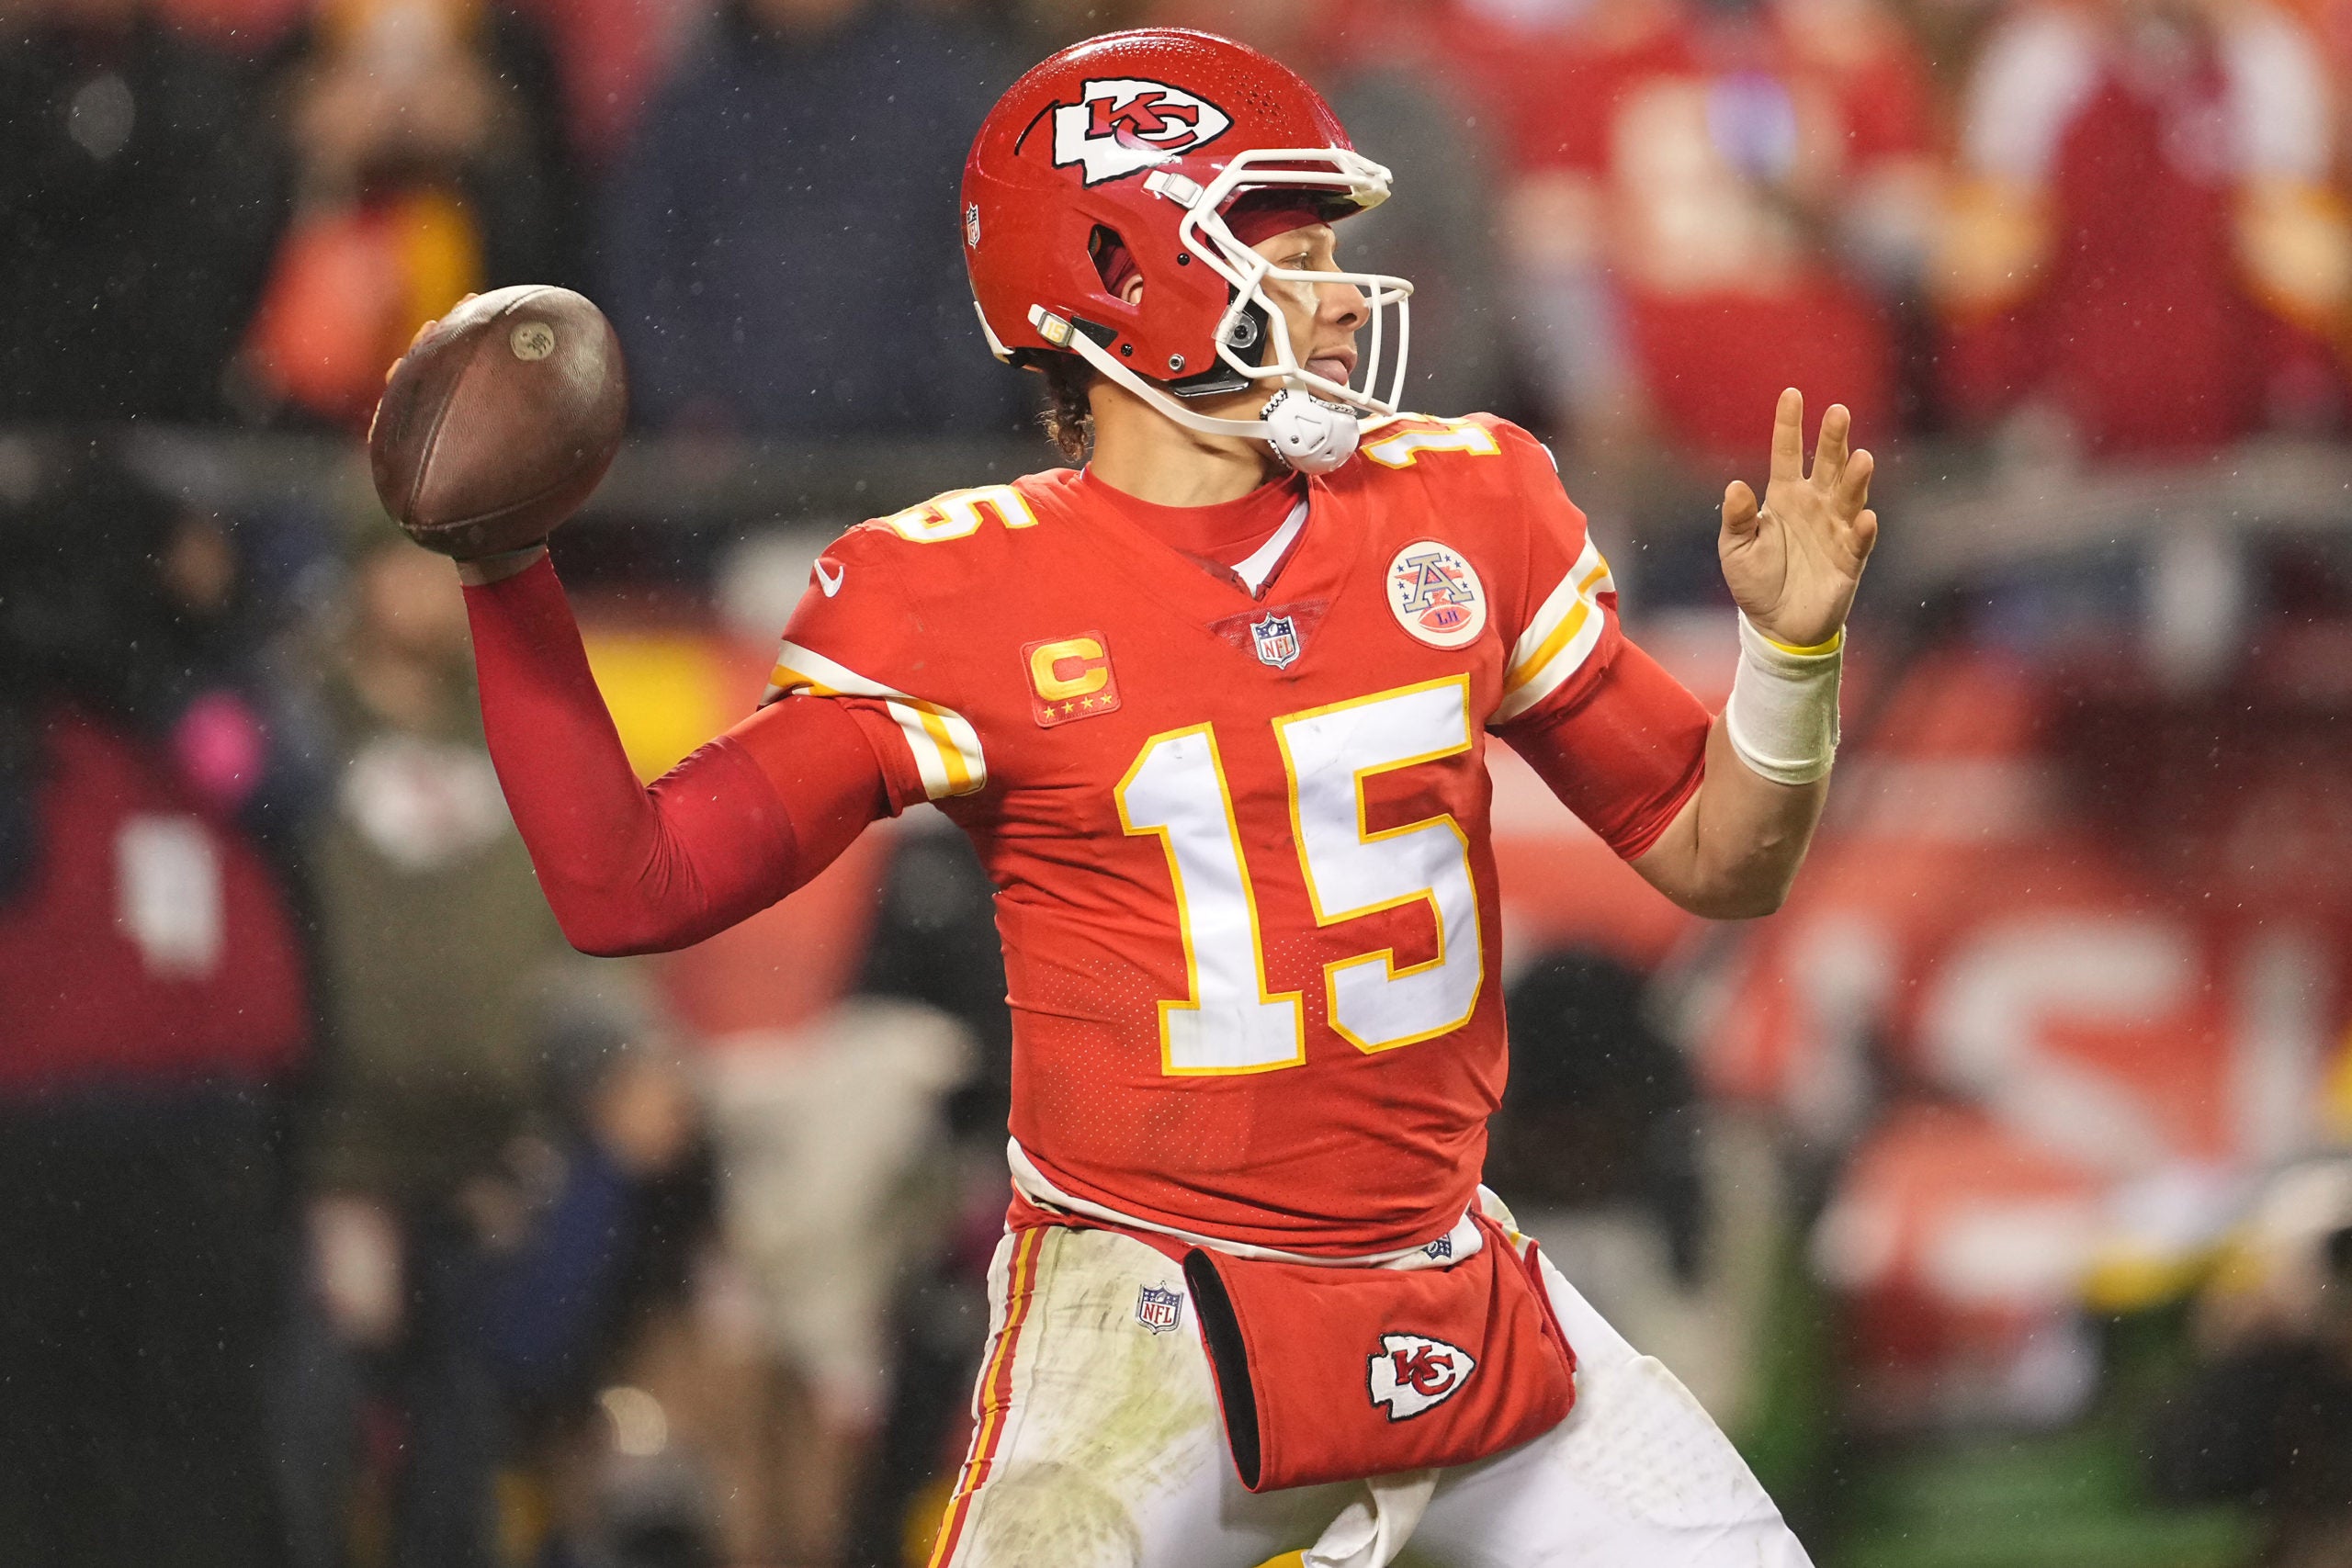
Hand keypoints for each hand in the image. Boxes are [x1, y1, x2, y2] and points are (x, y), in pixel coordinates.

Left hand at [1719, 389, 1877, 648]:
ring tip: (1860, 457)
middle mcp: (1815, 506)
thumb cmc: (1755, 582)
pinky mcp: (1849, 559)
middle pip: (1827, 465)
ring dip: (1855, 478)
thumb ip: (1738, 518)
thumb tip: (1735, 486)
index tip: (1792, 393)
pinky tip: (1866, 517)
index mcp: (1784, 497)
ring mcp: (1835, 530)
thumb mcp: (1736, 549)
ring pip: (1849, 496)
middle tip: (1838, 412)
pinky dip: (1863, 529)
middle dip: (1833, 439)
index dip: (1789, 425)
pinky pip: (1859, 541)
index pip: (1787, 454)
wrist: (1777, 626)